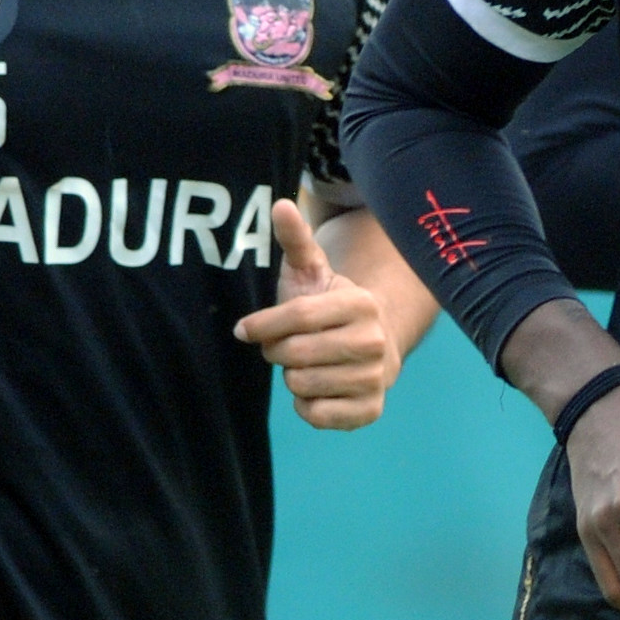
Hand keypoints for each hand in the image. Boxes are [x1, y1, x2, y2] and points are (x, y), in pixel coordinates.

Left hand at [235, 201, 398, 430]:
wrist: (375, 348)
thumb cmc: (329, 308)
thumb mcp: (311, 273)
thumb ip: (296, 241)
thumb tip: (279, 205)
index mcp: (359, 304)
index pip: (297, 316)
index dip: (263, 324)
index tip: (244, 329)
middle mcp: (373, 341)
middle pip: (296, 354)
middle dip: (276, 352)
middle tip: (280, 347)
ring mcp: (375, 378)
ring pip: (301, 385)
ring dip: (291, 377)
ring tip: (304, 365)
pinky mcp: (370, 410)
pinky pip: (316, 414)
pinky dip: (305, 404)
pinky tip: (315, 388)